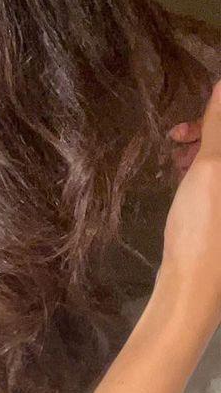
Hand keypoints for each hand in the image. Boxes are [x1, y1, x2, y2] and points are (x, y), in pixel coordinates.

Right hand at [160, 79, 220, 327]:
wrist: (194, 289)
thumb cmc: (205, 229)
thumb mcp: (211, 169)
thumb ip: (220, 126)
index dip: (217, 113)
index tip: (197, 104)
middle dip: (211, 129)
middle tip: (177, 132)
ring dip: (205, 145)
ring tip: (175, 154)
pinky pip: (219, 175)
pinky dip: (205, 166)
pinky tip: (181, 170)